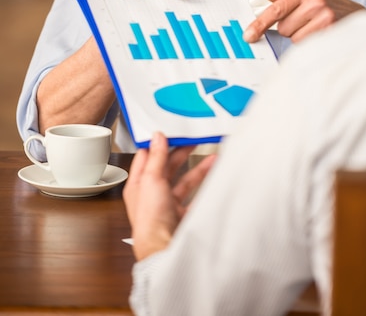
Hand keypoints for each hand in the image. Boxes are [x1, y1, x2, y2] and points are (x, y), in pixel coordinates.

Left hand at [123, 132, 216, 260]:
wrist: (164, 248)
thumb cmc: (151, 219)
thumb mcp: (151, 180)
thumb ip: (156, 157)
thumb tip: (157, 137)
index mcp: (138, 185)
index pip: (147, 157)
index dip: (158, 143)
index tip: (171, 131)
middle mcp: (152, 194)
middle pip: (167, 167)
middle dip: (181, 153)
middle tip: (194, 140)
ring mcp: (168, 204)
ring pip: (184, 180)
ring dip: (197, 168)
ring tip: (212, 157)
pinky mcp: (181, 214)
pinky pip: (195, 195)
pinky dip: (205, 185)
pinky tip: (213, 178)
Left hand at [243, 0, 365, 43]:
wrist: (361, 17)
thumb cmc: (333, 6)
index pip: (276, 10)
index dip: (260, 24)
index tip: (249, 35)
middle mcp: (315, 2)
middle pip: (283, 28)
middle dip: (292, 29)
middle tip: (308, 23)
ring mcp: (324, 18)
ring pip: (295, 39)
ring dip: (303, 37)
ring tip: (317, 29)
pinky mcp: (331, 33)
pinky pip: (307, 46)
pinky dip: (312, 44)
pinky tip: (323, 35)